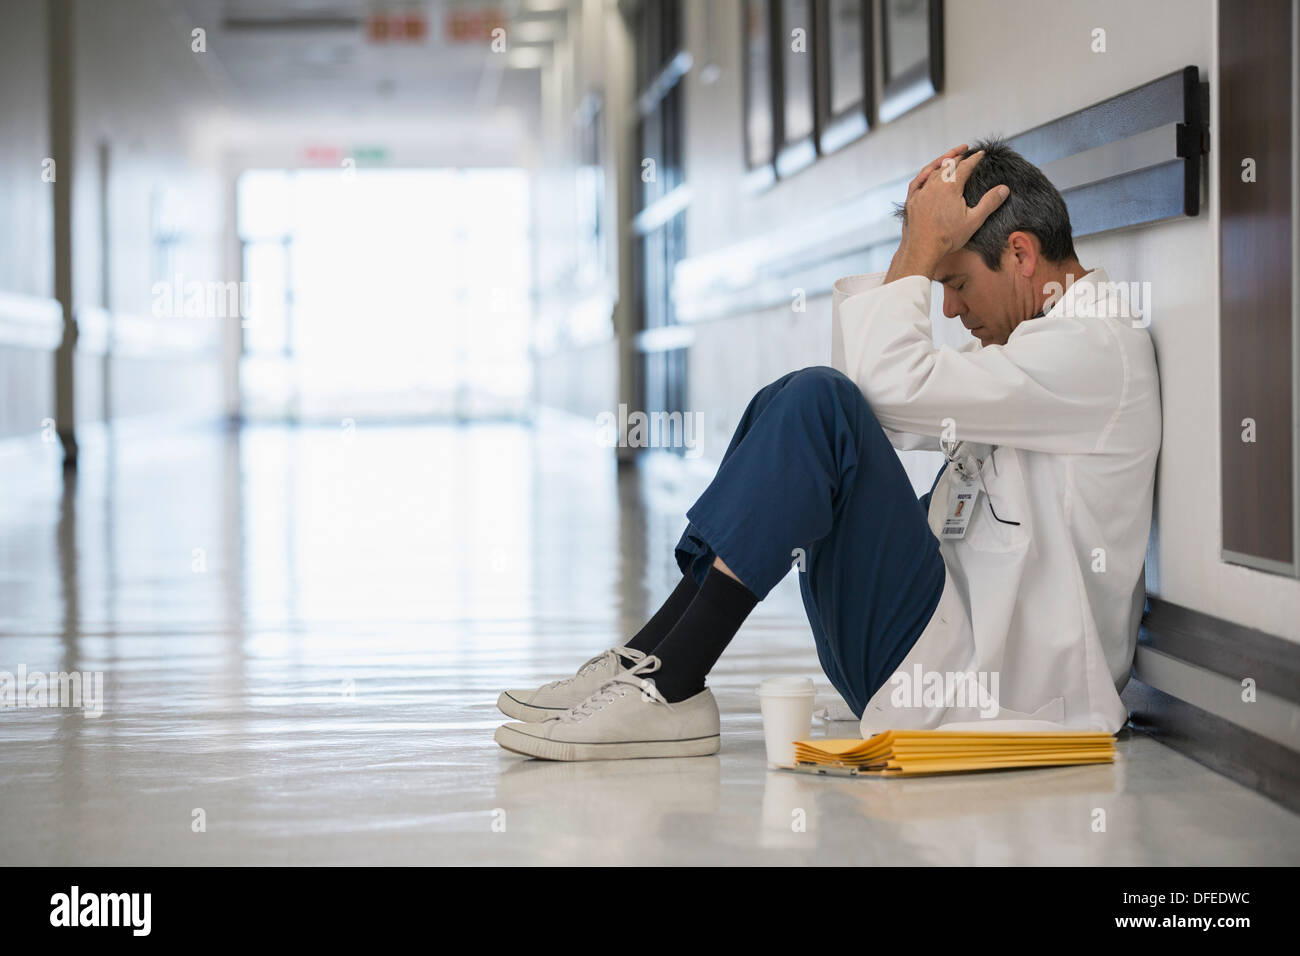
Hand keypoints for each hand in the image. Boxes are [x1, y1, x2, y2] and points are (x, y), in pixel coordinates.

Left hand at [886, 146, 1009, 281]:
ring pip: (932, 170)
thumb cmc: (948, 237)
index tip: (981, 153)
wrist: (922, 249)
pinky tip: (928, 172)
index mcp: (950, 187)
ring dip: (942, 161)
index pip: (965, 166)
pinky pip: (917, 181)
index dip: (974, 158)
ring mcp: (921, 192)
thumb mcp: (974, 220)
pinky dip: (924, 173)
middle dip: (958, 156)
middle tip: (966, 150)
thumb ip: (989, 203)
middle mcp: (934, 185)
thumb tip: (1004, 189)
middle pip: (948, 164)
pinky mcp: (911, 200)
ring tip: (949, 157)